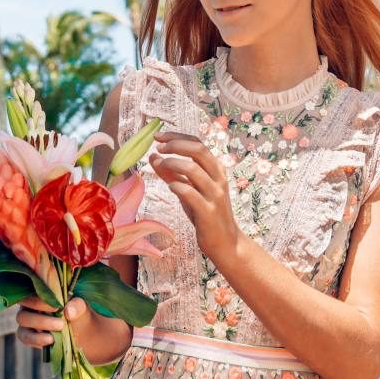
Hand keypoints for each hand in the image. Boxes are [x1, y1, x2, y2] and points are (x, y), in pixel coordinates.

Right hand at [15, 294, 86, 352]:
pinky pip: (24, 336)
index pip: (31, 288)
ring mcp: (26, 318)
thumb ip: (77, 305)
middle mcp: (29, 301)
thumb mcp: (81, 307)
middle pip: (24, 302)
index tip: (57, 307)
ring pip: (22, 318)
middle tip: (61, 321)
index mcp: (40, 289)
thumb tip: (68, 311)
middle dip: (41, 311)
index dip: (40, 297)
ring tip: (60, 328)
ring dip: (41, 323)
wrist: (79, 332)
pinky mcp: (26, 334)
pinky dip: (36, 338)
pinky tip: (50, 339)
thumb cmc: (76, 312)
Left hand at [148, 129, 241, 263]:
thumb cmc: (206, 213)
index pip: (198, 143)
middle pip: (198, 150)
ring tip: (160, 164)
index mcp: (216, 169)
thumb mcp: (189, 190)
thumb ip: (173, 173)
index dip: (177, 136)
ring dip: (173, 163)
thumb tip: (154, 157)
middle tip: (159, 147)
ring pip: (194, 169)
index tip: (158, 136)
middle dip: (176, 144)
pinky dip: (177, 186)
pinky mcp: (208, 211)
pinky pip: (190, 193)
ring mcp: (214, 194)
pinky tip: (170, 186)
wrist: (225, 242)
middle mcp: (218, 178)